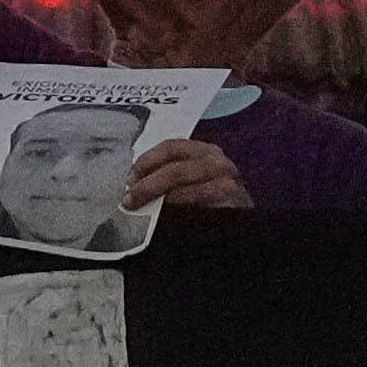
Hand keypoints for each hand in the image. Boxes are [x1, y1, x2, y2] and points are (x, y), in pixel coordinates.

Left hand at [128, 134, 257, 214]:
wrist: (237, 216)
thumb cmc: (211, 196)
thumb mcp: (193, 177)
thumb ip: (171, 174)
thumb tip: (135, 181)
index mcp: (205, 151)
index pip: (171, 147)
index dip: (147, 161)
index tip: (130, 178)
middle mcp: (218, 163)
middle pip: (175, 169)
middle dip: (147, 185)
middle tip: (130, 199)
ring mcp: (227, 184)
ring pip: (184, 191)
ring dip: (158, 201)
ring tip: (142, 209)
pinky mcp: (231, 204)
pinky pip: (197, 208)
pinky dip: (177, 212)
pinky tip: (165, 218)